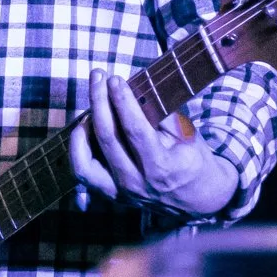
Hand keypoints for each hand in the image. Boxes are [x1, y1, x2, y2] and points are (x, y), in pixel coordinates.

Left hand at [67, 70, 238, 215]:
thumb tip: (134, 92)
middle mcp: (137, 182)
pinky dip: (79, 148)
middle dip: (99, 101)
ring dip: (83, 127)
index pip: (135, 129)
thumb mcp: (187, 135)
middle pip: (108, 138)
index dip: (122, 101)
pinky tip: (86, 129)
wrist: (197, 199)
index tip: (115, 79)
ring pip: (85, 160)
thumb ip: (161, 116)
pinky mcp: (111, 195)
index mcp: (162, 167)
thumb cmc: (193, 161)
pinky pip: (83, 172)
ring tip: (91, 106)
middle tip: (98, 77)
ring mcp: (121, 192)